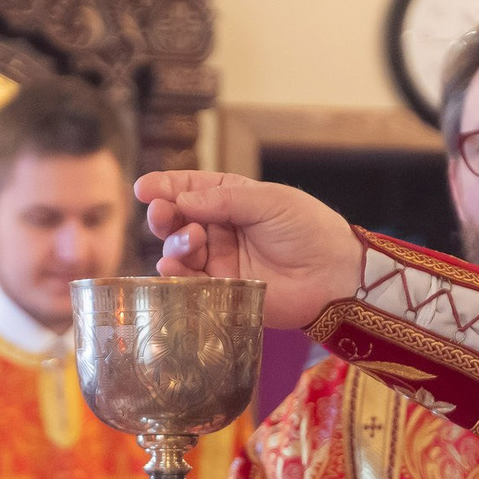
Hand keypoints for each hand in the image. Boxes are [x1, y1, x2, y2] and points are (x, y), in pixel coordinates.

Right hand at [134, 170, 364, 330]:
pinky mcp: (222, 291)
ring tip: (190, 238)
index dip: (165, 187)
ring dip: (175, 242)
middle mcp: (220, 229)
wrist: (335, 274)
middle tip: (161, 213)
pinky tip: (172, 265)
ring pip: (179, 250)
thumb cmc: (308, 229)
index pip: (190, 189)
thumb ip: (223, 199)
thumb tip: (181, 199)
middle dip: (163, 214)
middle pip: (178, 219)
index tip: (144, 188)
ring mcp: (220, 260)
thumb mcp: (268, 200)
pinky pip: (189, 282)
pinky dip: (176, 273)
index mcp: (232, 199)